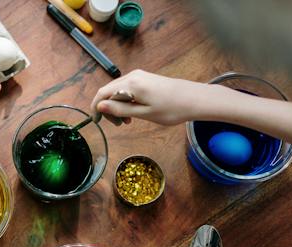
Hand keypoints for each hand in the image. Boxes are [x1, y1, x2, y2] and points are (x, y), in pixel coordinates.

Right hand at [90, 70, 215, 125]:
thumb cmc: (171, 109)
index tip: (97, 121)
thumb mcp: (143, 113)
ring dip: (117, 106)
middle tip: (119, 125)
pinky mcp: (145, 78)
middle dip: (108, 108)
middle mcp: (132, 76)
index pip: (103, 93)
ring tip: (127, 121)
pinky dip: (125, 101)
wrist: (195, 99)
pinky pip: (127, 89)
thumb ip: (120, 109)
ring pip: (118, 90)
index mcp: (130, 84)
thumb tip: (100, 106)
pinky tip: (134, 112)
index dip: (96, 107)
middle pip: (109, 91)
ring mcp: (139, 75)